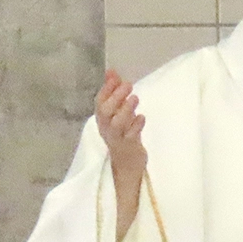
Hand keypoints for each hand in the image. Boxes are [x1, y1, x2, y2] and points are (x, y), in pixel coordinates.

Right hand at [95, 70, 145, 241]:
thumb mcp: (118, 115)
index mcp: (103, 122)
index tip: (115, 75)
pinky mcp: (129, 150)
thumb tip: (112, 72)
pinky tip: (142, 118)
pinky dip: (136, 127)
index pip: (99, 103)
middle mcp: (107, 131)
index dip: (106, 89)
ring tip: (135, 98)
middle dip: (116, 97)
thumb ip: (115, 95)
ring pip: (116, 125)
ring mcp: (117, 141)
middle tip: (129, 85)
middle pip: (106, 112)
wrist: (127, 169)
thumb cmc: (123, 138)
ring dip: (125, 110)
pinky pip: (131, 138)